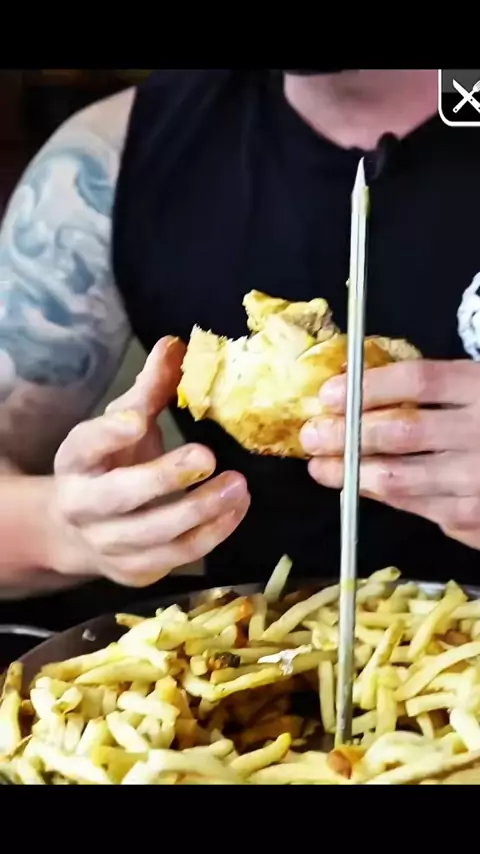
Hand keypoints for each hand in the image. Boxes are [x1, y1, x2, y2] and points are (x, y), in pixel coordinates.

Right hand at [49, 337, 249, 585]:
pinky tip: (236, 508)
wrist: (81, 530)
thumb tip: (177, 344)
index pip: (86, 444)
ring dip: (202, 511)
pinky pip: (178, 556)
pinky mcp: (136, 570)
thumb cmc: (111, 464)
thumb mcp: (123, 423)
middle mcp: (85, 505)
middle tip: (208, 456)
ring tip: (239, 486)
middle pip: (121, 497)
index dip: (108, 434)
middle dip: (164, 478)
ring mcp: (109, 544)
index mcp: (77, 460)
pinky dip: (212, 534)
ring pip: (156, 535)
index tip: (137, 418)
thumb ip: (149, 389)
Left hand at [299, 359, 479, 548]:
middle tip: (310, 434)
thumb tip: (366, 390)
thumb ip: (444, 391)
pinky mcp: (477, 522)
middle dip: (344, 435)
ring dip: (351, 474)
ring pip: (401, 480)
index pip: (417, 382)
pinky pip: (421, 508)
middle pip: (400, 433)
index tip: (328, 393)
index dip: (366, 387)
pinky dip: (387, 496)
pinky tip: (362, 488)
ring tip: (320, 467)